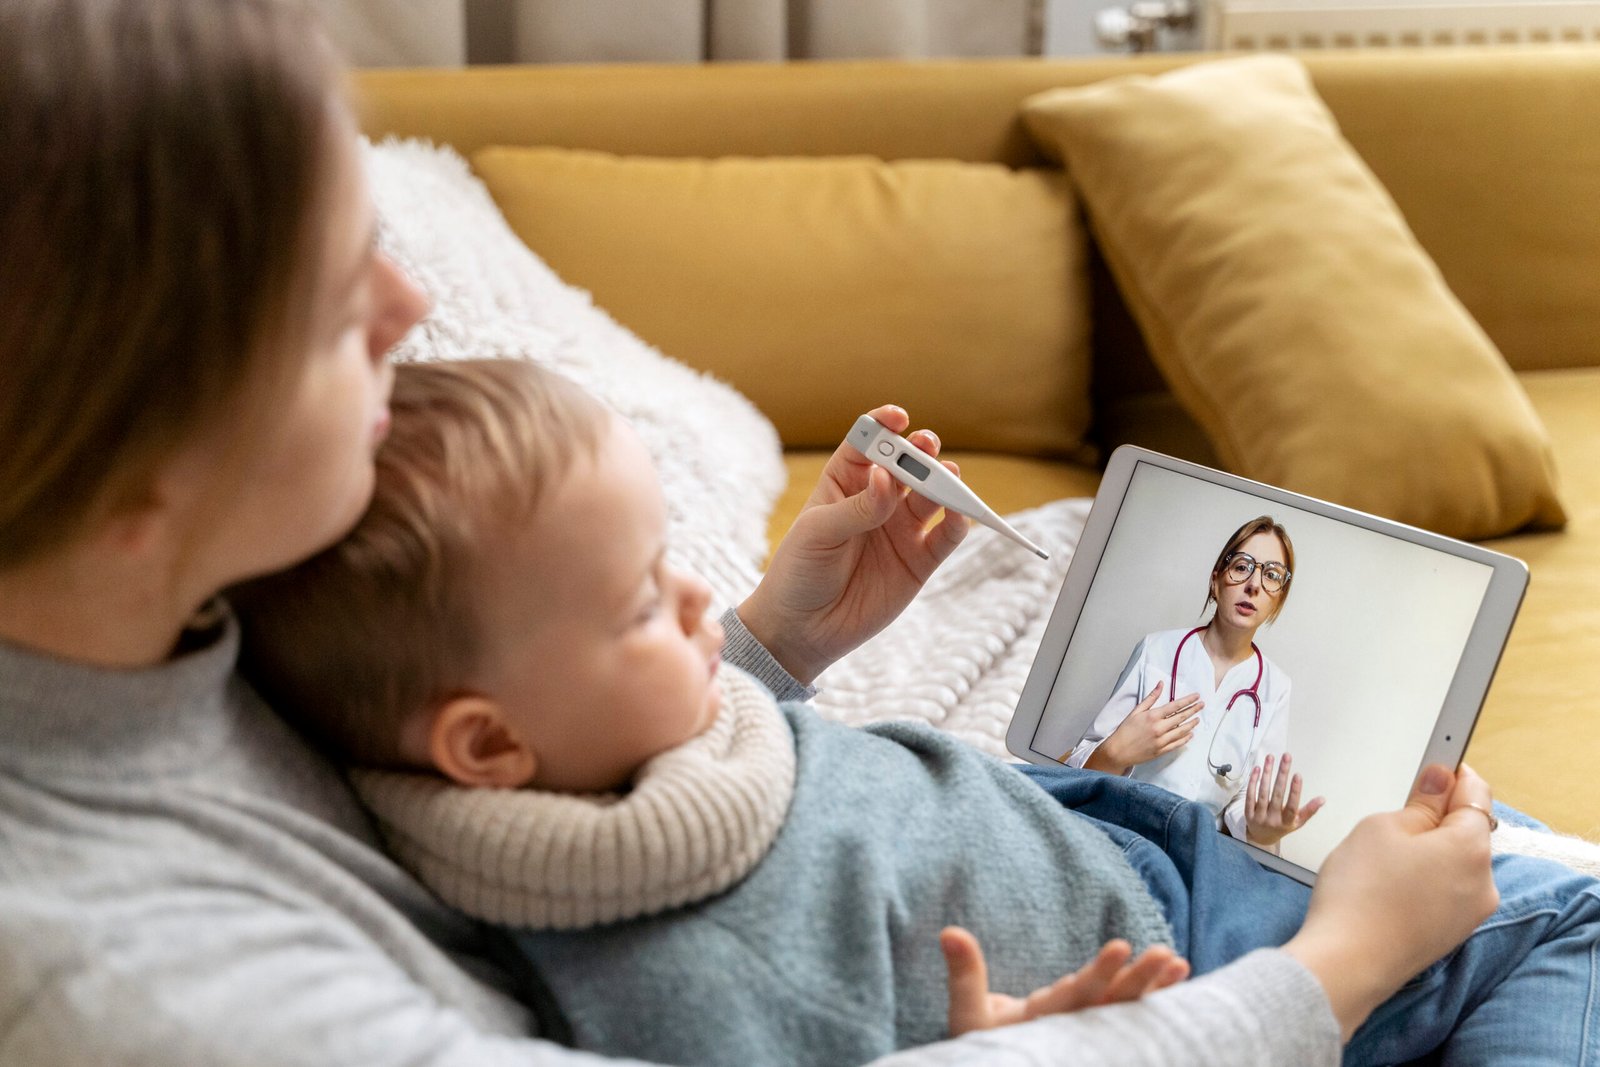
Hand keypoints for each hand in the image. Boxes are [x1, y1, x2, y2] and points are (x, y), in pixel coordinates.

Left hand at [737, 404, 968, 683]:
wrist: (802, 629)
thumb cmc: (798, 571)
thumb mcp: (817, 533)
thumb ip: (857, 507)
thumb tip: (888, 477)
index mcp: (845, 481)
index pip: (869, 443)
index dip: (885, 426)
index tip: (899, 419)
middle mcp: (878, 500)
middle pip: (908, 465)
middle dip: (921, 452)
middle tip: (927, 447)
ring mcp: (900, 530)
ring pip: (932, 497)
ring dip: (944, 484)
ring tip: (948, 478)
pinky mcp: (918, 562)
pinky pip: (945, 537)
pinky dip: (956, 523)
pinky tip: (959, 514)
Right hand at [941, 927, 1189, 1036]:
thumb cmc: (984, 1048)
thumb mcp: (967, 1015)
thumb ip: (965, 973)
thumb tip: (950, 931)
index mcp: (1045, 1024)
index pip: (1077, 998)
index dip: (1099, 974)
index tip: (1120, 948)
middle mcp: (1075, 1031)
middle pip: (1113, 1004)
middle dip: (1138, 979)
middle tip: (1163, 954)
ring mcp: (1093, 1034)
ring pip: (1128, 1008)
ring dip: (1154, 985)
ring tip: (1177, 961)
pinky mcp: (1104, 1031)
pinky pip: (1135, 1013)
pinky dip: (1158, 994)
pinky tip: (1181, 972)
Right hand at [1086, 682, 1202, 774]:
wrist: (1118, 751)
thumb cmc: (1125, 730)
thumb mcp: (1136, 711)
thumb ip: (1151, 698)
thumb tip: (1161, 684)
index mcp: (1152, 716)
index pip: (1175, 706)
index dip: (1187, 700)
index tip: (1196, 696)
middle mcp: (1159, 728)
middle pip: (1181, 717)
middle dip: (1193, 710)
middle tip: (1202, 705)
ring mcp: (1161, 740)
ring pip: (1182, 731)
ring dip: (1191, 724)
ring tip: (1198, 719)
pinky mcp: (1162, 750)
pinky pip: (1177, 743)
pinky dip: (1185, 739)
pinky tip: (1190, 734)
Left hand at [1243, 753, 1325, 847]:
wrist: (1261, 838)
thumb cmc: (1283, 826)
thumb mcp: (1298, 822)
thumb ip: (1309, 810)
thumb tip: (1322, 799)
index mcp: (1287, 822)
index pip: (1291, 806)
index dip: (1295, 791)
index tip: (1298, 775)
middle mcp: (1272, 819)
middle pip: (1277, 794)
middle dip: (1282, 774)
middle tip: (1286, 757)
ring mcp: (1259, 815)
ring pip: (1263, 792)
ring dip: (1267, 773)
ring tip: (1271, 758)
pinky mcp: (1248, 812)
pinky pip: (1250, 794)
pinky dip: (1253, 781)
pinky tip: (1258, 769)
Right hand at [1283, 763, 1498, 1040]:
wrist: (1347, 962)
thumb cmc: (1360, 892)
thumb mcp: (1382, 826)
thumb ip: (1420, 802)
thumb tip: (1441, 779)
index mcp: (1472, 847)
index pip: (1476, 794)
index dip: (1454, 775)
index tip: (1435, 766)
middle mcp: (1484, 882)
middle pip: (1466, 831)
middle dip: (1435, 819)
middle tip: (1390, 820)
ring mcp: (1470, 913)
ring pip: (1454, 863)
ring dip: (1428, 852)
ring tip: (1381, 860)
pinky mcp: (1452, 933)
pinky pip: (1445, 891)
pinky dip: (1423, 880)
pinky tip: (1387, 886)